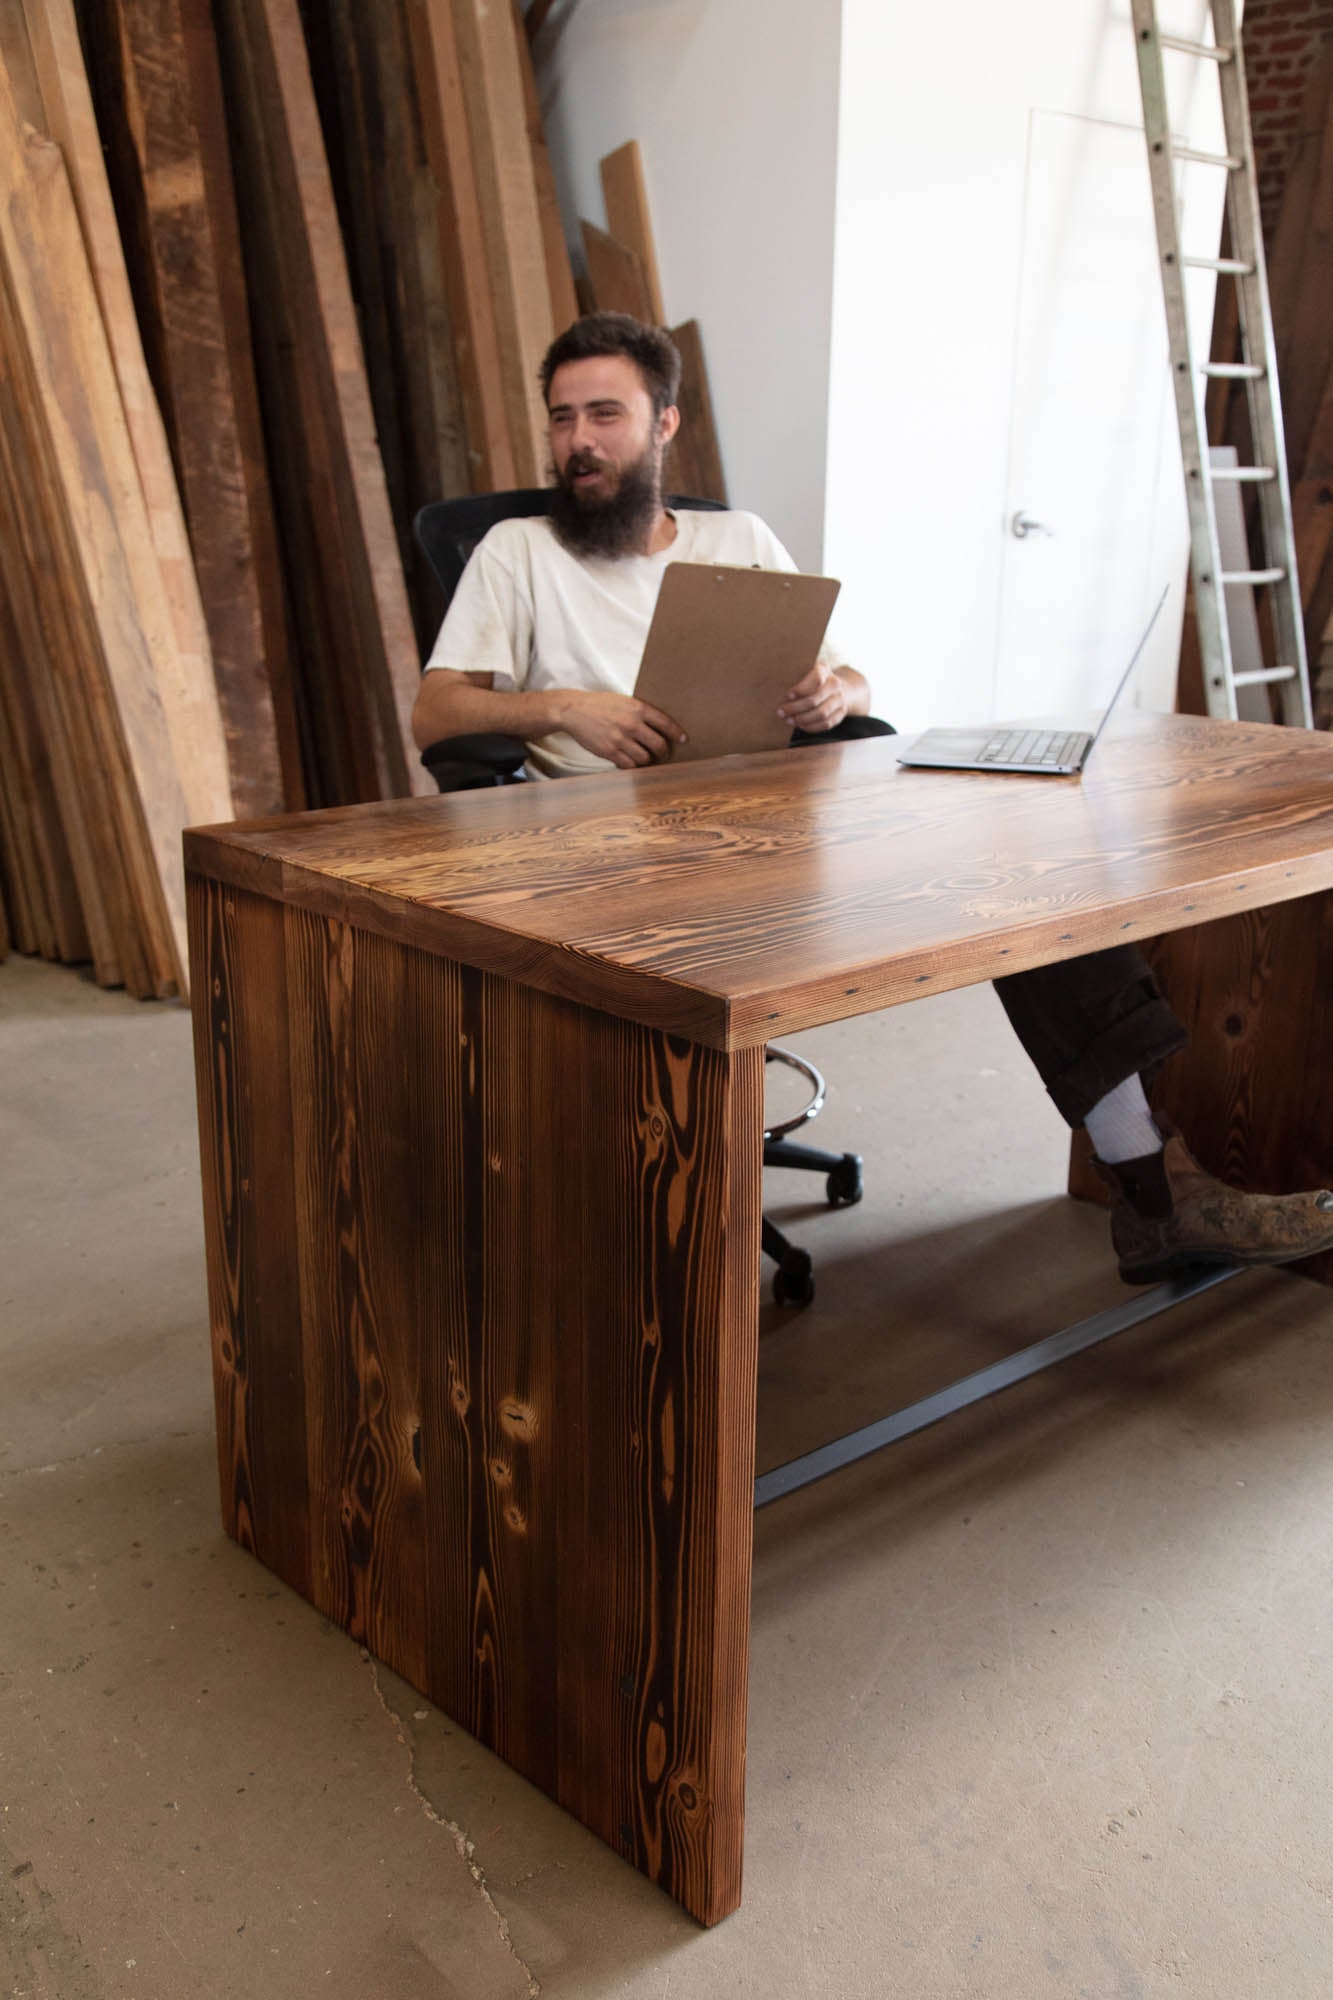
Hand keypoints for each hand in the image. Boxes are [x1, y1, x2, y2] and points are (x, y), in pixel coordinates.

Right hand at [556, 689, 686, 768]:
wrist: (574, 711)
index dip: (677, 733)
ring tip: (646, 759)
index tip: (683, 739)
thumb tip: (659, 726)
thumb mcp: (623, 701)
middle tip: (664, 755)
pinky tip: (632, 762)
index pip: (665, 723)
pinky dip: (633, 766)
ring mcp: (621, 739)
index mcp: (637, 708)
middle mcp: (632, 724)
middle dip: (665, 753)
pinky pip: (629, 765)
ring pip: (645, 758)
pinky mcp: (610, 751)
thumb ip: (640, 711)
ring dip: (648, 761)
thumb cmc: (599, 705)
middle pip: (659, 745)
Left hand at [778, 658, 849, 733]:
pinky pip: (826, 724)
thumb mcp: (804, 671)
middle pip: (815, 700)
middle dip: (795, 708)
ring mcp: (840, 699)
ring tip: (789, 720)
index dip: (801, 689)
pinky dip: (812, 727)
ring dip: (803, 720)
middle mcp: (834, 684)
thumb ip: (794, 676)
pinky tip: (800, 725)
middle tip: (781, 712)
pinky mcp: (842, 712)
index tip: (788, 696)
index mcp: (824, 670)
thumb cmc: (812, 679)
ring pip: (821, 714)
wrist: (838, 688)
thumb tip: (773, 688)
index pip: (815, 679)